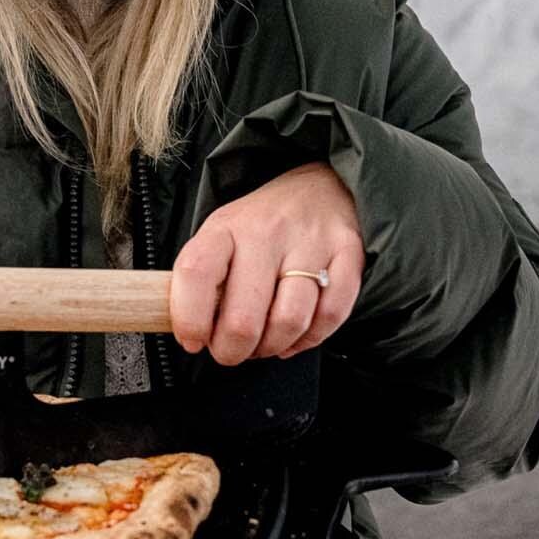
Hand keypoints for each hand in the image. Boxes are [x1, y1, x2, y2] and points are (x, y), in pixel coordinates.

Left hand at [170, 163, 362, 363]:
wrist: (318, 187)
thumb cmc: (260, 226)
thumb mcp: (219, 238)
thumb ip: (201, 282)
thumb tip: (190, 334)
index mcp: (225, 228)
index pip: (197, 273)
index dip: (190, 319)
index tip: (192, 340)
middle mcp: (267, 232)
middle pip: (244, 317)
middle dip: (232, 350)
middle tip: (229, 351)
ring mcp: (311, 242)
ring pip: (290, 321)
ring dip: (272, 347)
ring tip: (263, 344)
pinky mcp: (348, 254)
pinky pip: (331, 315)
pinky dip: (310, 338)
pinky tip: (295, 336)